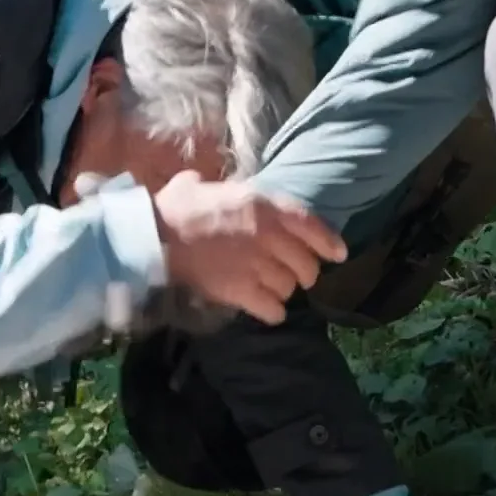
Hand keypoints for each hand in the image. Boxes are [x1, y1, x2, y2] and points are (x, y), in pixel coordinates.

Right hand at [152, 171, 345, 324]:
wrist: (157, 237)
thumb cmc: (176, 207)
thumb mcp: (204, 184)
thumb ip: (220, 187)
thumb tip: (205, 184)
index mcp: (263, 206)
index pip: (311, 225)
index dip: (329, 242)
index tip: (339, 254)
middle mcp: (268, 236)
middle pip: (306, 264)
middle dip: (304, 273)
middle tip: (297, 276)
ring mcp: (257, 265)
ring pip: (289, 287)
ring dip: (285, 291)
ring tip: (274, 290)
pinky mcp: (242, 291)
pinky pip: (272, 308)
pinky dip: (272, 311)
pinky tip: (267, 309)